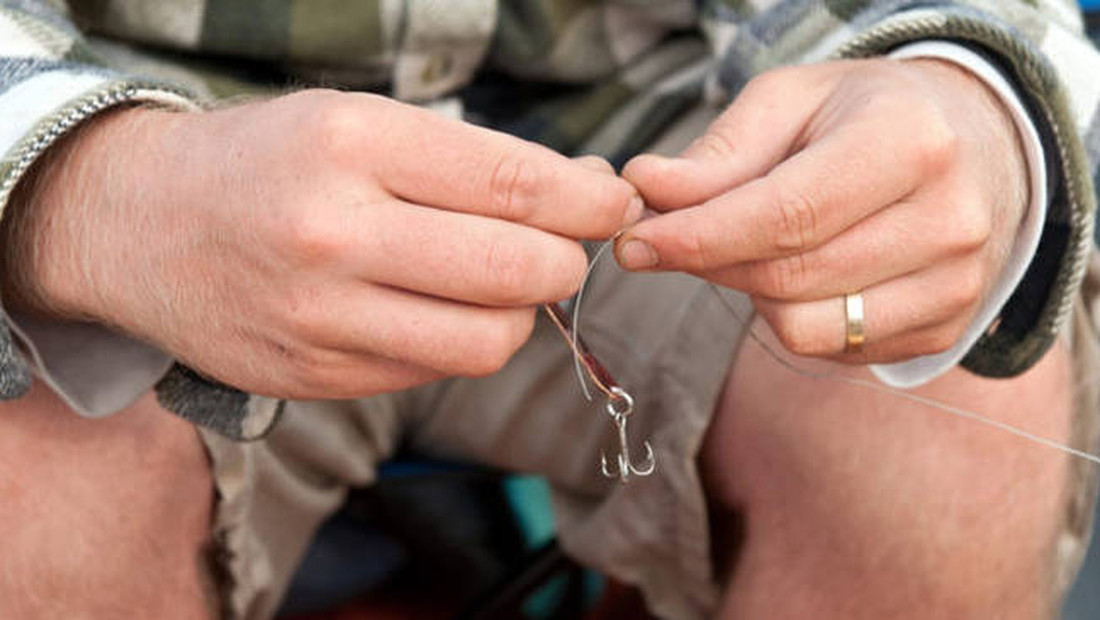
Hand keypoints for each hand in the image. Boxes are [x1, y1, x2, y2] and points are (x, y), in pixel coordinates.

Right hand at [4, 90, 638, 397]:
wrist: (138, 225)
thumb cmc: (264, 162)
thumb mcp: (355, 123)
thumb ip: (468, 162)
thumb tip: (585, 192)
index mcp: (351, 146)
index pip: (514, 185)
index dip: (588, 202)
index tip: (614, 204)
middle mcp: (334, 234)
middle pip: (517, 271)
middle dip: (564, 263)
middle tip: (559, 249)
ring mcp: (320, 317)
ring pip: (488, 340)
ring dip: (518, 314)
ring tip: (496, 284)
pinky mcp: (313, 376)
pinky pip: (433, 370)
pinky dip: (457, 342)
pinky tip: (434, 309)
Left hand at [618, 58, 1028, 362]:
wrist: (973, 146)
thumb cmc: (864, 116)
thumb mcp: (790, 102)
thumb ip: (718, 153)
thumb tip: (646, 189)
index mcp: (909, 143)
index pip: (785, 215)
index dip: (698, 238)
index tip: (634, 244)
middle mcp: (947, 220)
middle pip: (786, 276)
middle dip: (708, 263)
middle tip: (668, 238)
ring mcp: (954, 285)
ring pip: (802, 326)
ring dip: (750, 293)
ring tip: (751, 245)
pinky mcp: (942, 330)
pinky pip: (830, 349)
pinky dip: (791, 316)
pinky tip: (800, 271)